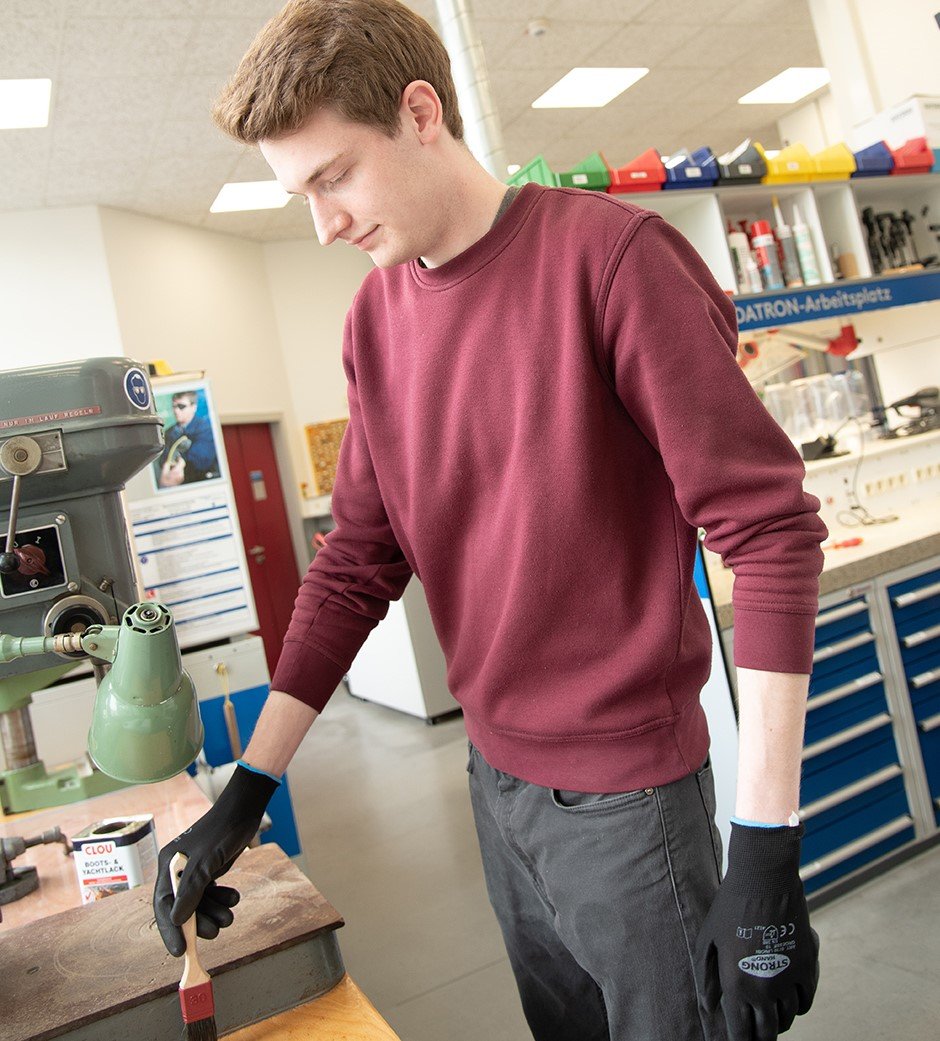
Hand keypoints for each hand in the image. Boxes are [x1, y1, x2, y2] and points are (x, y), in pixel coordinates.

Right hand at [153, 764, 278, 955]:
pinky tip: (234, 897)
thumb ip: (191, 890)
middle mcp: (178, 869)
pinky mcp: (209, 869)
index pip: (163, 905)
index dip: (169, 930)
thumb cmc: (224, 830)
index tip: (180, 951)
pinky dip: (222, 899)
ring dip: (214, 912)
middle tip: (216, 931)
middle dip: (199, 922)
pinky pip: (211, 893)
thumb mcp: (207, 862)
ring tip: (230, 916)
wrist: (245, 808)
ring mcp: (194, 869)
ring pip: (199, 902)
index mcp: (169, 864)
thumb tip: (176, 920)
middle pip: (182, 907)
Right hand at [159, 458, 184, 486]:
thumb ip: (167, 464)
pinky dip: (176, 472)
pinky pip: (180, 473)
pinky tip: (172, 474)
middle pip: (181, 465)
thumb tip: (169, 461)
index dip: (180, 459)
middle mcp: (181, 474)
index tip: (178, 457)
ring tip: (170, 470)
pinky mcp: (181, 479)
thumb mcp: (164, 471)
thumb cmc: (164, 481)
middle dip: (176, 464)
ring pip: (180, 469)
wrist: (166, 489)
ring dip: (176, 468)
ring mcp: (181, 477)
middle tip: (171, 464)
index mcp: (177, 471)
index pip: (182, 462)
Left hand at [694, 823, 818, 1039]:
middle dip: (759, 1039)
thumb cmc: (730, 907)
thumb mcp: (708, 939)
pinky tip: (788, 1002)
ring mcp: (788, 980)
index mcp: (736, 985)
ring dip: (777, 1023)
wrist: (764, 882)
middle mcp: (764, 990)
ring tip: (768, 1019)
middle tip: (755, 1036)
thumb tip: (709, 1006)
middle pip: (766, 1033)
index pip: (740, 1032)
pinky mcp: (807, 968)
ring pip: (786, 1020)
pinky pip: (805, 1002)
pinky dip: (797, 1008)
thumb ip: (706, 976)